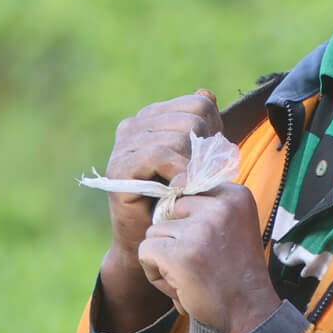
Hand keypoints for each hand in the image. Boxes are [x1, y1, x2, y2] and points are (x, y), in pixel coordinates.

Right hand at [94, 89, 219, 332]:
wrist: (156, 239)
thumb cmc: (180, 199)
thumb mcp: (200, 159)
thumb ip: (204, 127)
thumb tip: (207, 94)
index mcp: (153, 117)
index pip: (198, 104)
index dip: (213, 133)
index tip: (208, 161)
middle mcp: (134, 125)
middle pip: (191, 120)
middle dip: (204, 152)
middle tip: (200, 179)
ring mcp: (123, 145)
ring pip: (177, 138)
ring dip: (192, 167)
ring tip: (190, 187)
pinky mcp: (118, 168)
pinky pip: (158, 155)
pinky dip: (177, 172)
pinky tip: (181, 189)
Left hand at [137, 183, 280, 332]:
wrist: (250, 312)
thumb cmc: (237, 272)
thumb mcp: (235, 225)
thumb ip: (208, 206)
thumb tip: (169, 190)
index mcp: (237, 196)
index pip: (188, 187)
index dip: (187, 216)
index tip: (206, 240)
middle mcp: (220, 207)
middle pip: (170, 208)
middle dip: (174, 235)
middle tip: (197, 260)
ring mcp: (199, 230)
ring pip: (154, 231)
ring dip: (164, 255)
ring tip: (189, 274)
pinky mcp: (179, 254)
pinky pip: (145, 251)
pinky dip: (153, 271)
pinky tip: (178, 283)